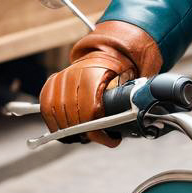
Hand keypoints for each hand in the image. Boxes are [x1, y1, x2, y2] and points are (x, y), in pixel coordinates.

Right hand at [40, 21, 161, 147]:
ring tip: (84, 135)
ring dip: (69, 131)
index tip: (112, 140)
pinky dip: (53, 121)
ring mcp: (61, 78)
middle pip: (73, 116)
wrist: (106, 52)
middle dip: (87, 133)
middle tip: (99, 138)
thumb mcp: (134, 77)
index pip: (90, 111)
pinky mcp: (52, 82)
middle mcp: (74, 75)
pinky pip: (46, 106)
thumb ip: (137, 94)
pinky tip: (65, 130)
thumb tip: (145, 113)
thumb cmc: (120, 69)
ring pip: (57, 113)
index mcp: (94, 73)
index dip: (99, 132)